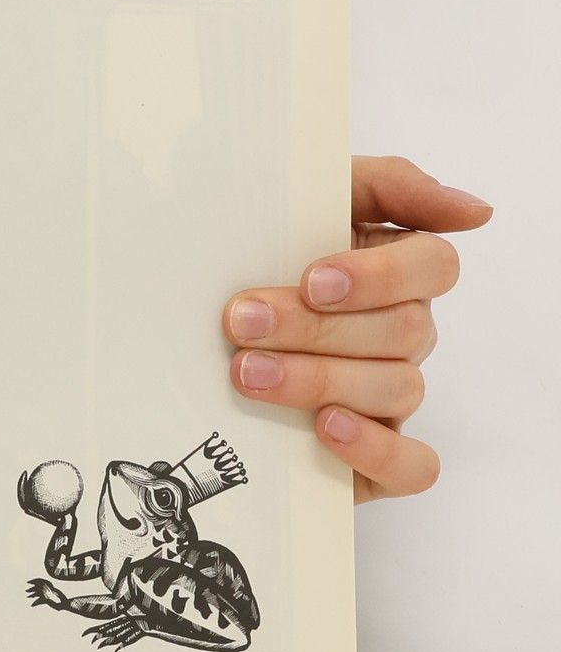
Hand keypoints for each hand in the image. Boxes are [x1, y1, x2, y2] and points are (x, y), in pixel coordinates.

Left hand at [223, 156, 489, 501]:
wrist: (177, 333)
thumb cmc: (248, 257)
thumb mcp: (300, 199)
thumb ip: (387, 185)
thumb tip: (475, 210)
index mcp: (394, 273)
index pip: (433, 266)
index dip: (381, 276)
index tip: (313, 280)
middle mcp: (401, 334)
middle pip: (403, 331)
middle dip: (315, 328)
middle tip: (241, 323)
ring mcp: (388, 395)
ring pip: (395, 388)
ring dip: (318, 378)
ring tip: (248, 372)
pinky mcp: (373, 455)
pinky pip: (413, 465)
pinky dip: (376, 448)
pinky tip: (326, 427)